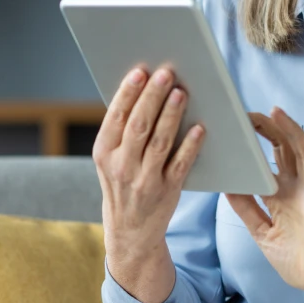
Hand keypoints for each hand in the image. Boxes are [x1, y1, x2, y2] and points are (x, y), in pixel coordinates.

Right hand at [93, 62, 204, 260]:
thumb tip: (145, 90)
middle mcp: (121, 166)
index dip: (128, 93)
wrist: (130, 231)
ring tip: (181, 92)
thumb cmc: (123, 183)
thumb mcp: (111, 159)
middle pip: (138, 126)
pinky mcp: (167, 192)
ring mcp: (144, 181)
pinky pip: (180, 165)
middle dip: (152, 97)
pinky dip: (190, 146)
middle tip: (166, 73)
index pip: (116, 117)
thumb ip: (123, 131)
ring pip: (159, 142)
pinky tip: (199, 128)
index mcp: (104, 153)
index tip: (140, 71)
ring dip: (171, 115)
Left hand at [224, 106, 303, 301]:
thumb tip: (226, 186)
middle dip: (270, 129)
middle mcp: (298, 191)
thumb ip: (246, 209)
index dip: (255, 142)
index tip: (236, 124)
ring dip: (295, 136)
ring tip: (280, 116)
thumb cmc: (296, 257)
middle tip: (251, 112)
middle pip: (285, 151)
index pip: (268, 160)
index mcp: (281, 195)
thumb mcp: (262, 232)